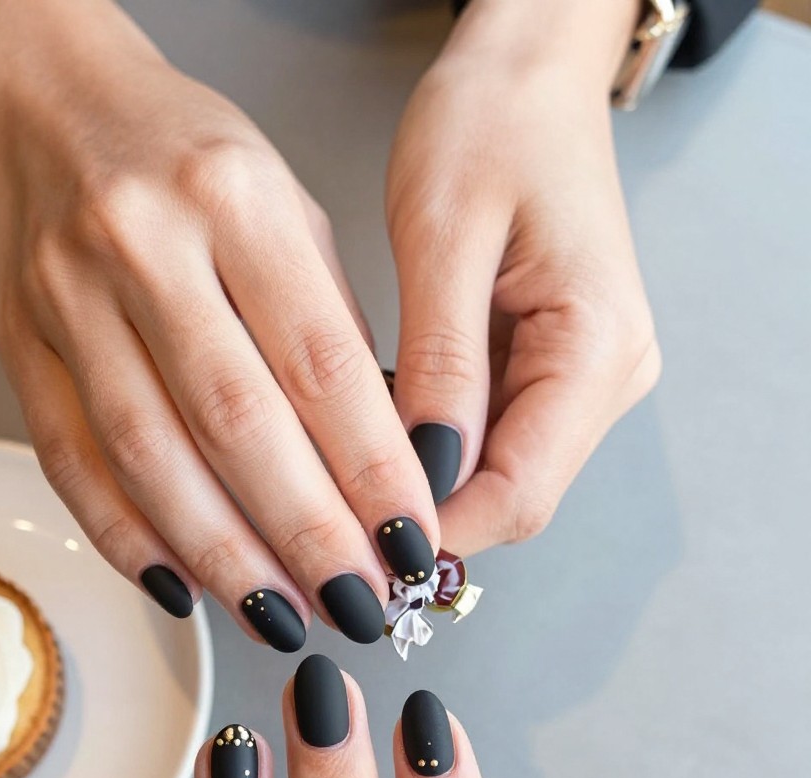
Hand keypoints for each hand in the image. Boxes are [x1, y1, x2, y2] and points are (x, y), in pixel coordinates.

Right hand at [0, 0, 439, 648]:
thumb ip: (333, 336)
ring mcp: (69, 297)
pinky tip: (182, 589)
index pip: (321, 363)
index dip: (372, 469)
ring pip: (150, 457)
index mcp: (239, 200)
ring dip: (223, 557)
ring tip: (282, 619)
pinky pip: (71, 463)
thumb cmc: (194, 164)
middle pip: (236, 423)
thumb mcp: (295, 214)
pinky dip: (127, 538)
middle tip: (358, 604)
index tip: (412, 542)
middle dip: (306, 534)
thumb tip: (378, 476)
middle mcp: (145, 244)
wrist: (54, 108)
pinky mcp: (19, 345)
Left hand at [386, 0, 661, 554]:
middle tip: (334, 515)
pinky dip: (432, 443)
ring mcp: (583, 377)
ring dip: (424, 483)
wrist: (528, 74)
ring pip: (498, 475)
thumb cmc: (493, 122)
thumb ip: (439, 367)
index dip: (438, 532)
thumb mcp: (446, 237)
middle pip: (514, 496)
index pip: (521, 492)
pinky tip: (378, 421)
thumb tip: (422, 478)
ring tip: (343, 462)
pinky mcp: (553, 369)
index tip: (357, 541)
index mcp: (596, 345)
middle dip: (426, 516)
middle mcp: (605, 376)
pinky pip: (490, 436)